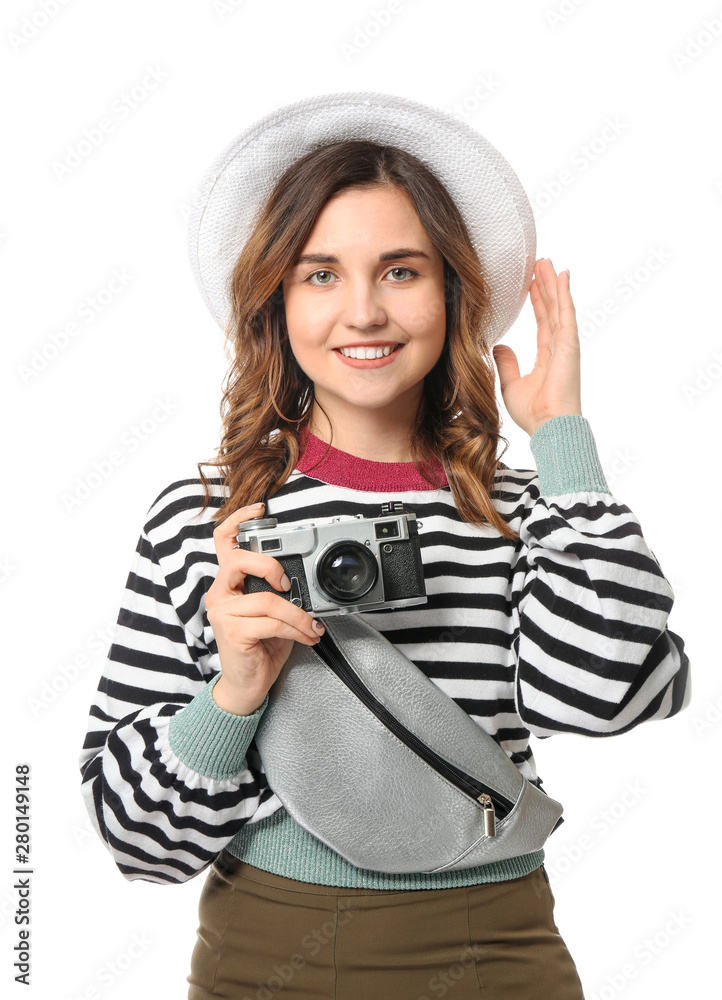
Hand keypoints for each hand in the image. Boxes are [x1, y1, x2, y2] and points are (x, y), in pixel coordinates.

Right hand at [205, 503, 324, 714]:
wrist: (247, 685)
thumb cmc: (261, 646)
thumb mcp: (273, 612)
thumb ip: (279, 592)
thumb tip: (305, 581)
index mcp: (229, 583)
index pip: (224, 542)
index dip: (238, 520)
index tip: (259, 508)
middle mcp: (220, 593)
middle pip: (239, 560)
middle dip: (270, 566)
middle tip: (289, 584)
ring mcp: (223, 612)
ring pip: (267, 599)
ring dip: (298, 615)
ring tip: (311, 627)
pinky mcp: (232, 632)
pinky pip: (271, 622)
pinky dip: (296, 629)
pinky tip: (306, 637)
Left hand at [491, 257, 582, 436]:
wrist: (548, 427)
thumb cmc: (533, 413)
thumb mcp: (511, 385)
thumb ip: (506, 364)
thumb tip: (499, 346)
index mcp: (548, 357)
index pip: (543, 323)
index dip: (538, 302)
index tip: (531, 284)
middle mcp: (559, 348)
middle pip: (552, 309)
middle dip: (545, 286)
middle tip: (539, 263)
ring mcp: (566, 346)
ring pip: (559, 306)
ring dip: (553, 284)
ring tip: (546, 262)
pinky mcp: (569, 346)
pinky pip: (566, 314)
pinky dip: (564, 294)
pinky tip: (562, 276)